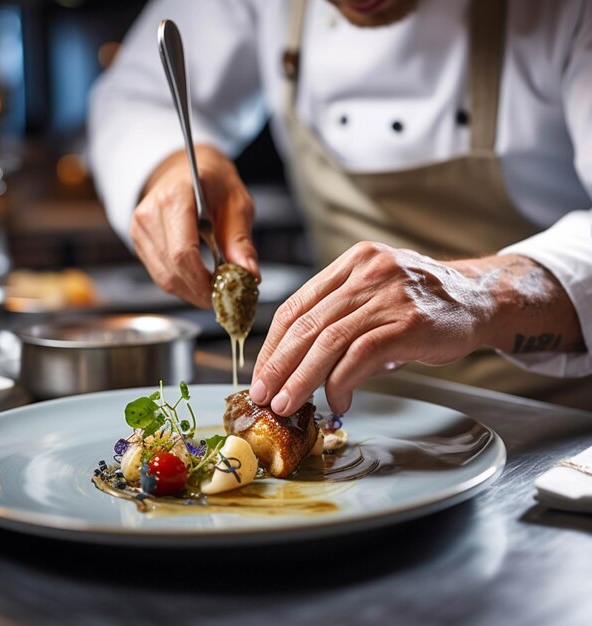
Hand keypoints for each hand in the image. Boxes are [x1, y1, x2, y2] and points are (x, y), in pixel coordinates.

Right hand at [131, 145, 258, 307]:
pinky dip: (183, 284)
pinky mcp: (140, 243)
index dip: (203, 281)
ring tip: (216, 287)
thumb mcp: (237, 203)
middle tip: (226, 297)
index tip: (224, 294)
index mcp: (174, 197)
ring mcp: (139, 230)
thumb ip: (240, 240)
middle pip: (173, 271)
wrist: (186, 170)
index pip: (183, 253)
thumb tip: (249, 274)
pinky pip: (161, 275)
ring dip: (193, 291)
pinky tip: (201, 280)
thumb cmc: (213, 182)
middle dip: (201, 291)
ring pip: (165, 279)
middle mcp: (149, 214)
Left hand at [250, 242, 583, 415]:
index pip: (297, 305)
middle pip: (306, 323)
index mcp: (352, 263)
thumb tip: (301, 365)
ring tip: (287, 405)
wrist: (480, 298)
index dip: (273, 343)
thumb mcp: (376, 293)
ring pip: (328, 341)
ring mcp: (387, 296)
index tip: (261, 371)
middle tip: (264, 394)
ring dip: (301, 378)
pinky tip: (337, 402)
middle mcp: (366, 273)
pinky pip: (360, 355)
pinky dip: (341, 383)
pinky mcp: (408, 323)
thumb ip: (341, 317)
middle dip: (278, 364)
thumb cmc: (422, 301)